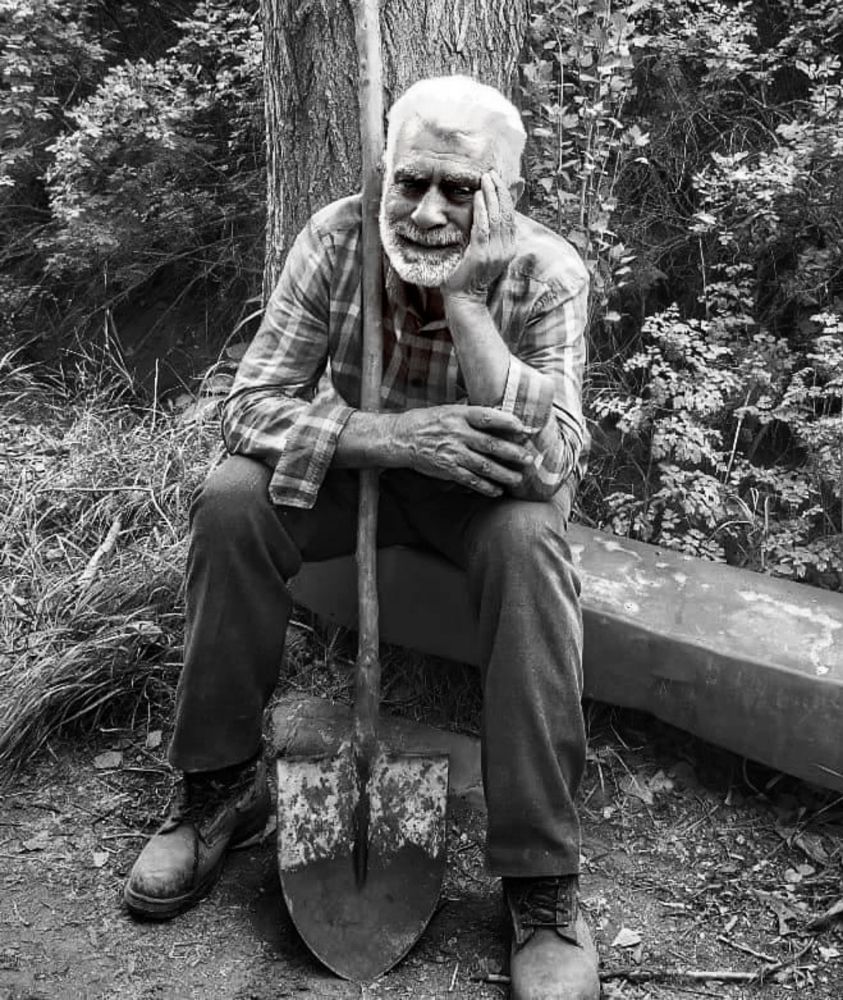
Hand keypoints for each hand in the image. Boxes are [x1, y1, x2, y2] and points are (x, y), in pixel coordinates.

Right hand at [391, 405, 533, 496]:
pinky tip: (497, 490)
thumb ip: (473, 416)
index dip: (506, 422)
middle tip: (529, 459)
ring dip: (503, 474)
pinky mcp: (447, 469)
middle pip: (490, 444)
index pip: (487, 417)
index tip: (523, 428)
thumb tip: (502, 419)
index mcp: (459, 415)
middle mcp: (457, 433)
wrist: (402, 437)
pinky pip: (470, 480)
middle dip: (512, 453)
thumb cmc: (429, 422)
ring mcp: (452, 452)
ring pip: (483, 465)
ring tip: (518, 479)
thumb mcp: (450, 410)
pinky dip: (485, 486)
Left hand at [441, 172, 515, 299]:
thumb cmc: (470, 274)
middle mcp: (506, 249)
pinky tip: (478, 197)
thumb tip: (489, 211)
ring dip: (491, 195)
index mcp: (509, 247)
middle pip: (506, 213)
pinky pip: (483, 227)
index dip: (505, 196)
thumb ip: (488, 231)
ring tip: (485, 179)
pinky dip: (481, 210)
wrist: (464, 298)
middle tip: (491, 173)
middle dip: (499, 191)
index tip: (497, 179)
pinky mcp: (482, 254)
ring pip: (496, 217)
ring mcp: (495, 252)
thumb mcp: (484, 250)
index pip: (510, 216)